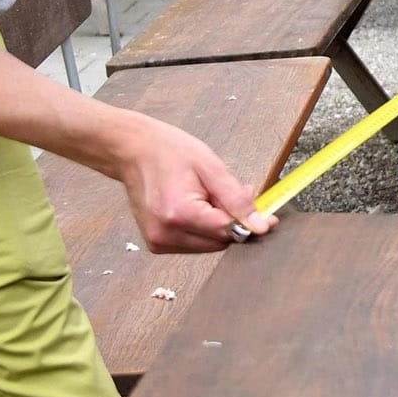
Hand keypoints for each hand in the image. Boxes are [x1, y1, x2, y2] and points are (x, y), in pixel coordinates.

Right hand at [111, 112, 271, 251]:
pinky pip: (194, 244)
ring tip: (208, 197)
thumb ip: (237, 200)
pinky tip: (196, 207)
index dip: (249, 222)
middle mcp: (166, 234)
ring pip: (209, 246)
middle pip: (220, 242)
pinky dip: (203, 229)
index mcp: (179, 214)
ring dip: (217, 226)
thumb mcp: (211, 167)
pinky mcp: (156, 244)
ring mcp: (159, 242)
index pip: (229, 232)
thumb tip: (261, 226)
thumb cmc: (169, 152)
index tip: (265, 213)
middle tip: (231, 194)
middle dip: (232, 221)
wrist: (132, 150)